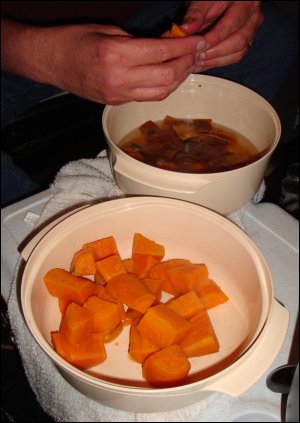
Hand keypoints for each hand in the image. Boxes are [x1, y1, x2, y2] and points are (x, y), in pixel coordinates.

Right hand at [2, 19, 206, 103]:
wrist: (50, 62)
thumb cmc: (73, 39)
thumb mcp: (107, 30)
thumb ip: (138, 41)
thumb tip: (166, 46)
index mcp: (115, 55)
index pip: (161, 53)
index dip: (184, 47)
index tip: (199, 41)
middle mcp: (119, 80)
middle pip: (166, 78)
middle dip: (186, 64)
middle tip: (198, 53)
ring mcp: (118, 95)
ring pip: (160, 93)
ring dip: (178, 79)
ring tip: (187, 64)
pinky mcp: (117, 103)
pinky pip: (147, 97)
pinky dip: (163, 87)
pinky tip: (169, 76)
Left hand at [181, 1, 263, 70]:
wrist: (220, 2)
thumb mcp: (203, 0)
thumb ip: (196, 13)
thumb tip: (186, 29)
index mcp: (246, 2)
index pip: (232, 23)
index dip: (215, 37)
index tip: (199, 45)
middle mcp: (253, 18)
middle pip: (239, 41)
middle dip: (216, 52)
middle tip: (198, 56)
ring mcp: (251, 32)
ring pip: (238, 52)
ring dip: (217, 60)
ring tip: (199, 61)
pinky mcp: (245, 43)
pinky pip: (234, 57)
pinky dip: (218, 62)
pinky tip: (203, 63)